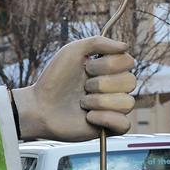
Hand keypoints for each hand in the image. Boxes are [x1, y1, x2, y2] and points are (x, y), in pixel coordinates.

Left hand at [12, 36, 135, 140]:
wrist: (39, 106)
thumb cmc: (54, 79)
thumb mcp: (72, 51)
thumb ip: (98, 42)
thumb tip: (125, 46)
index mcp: (109, 70)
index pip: (128, 62)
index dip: (107, 64)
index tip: (86, 67)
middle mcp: (114, 88)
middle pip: (130, 81)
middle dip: (100, 83)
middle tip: (82, 87)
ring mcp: (112, 108)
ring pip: (127, 103)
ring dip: (99, 101)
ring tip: (82, 103)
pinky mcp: (108, 127)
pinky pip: (124, 124)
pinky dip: (105, 118)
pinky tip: (88, 116)